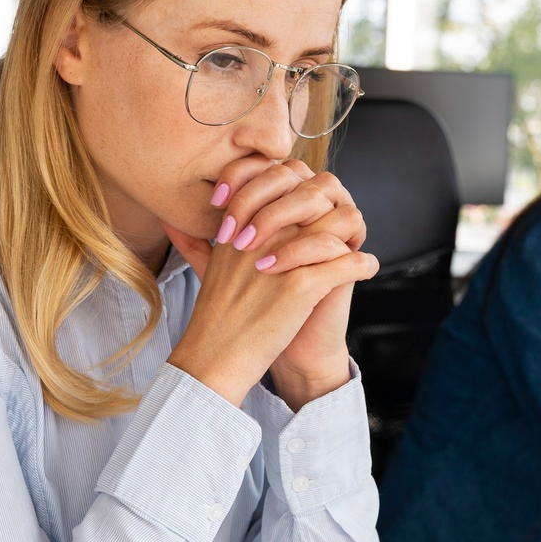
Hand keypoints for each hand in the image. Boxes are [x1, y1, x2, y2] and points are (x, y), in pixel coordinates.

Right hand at [164, 171, 376, 407]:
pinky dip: (363, 265)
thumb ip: (194, 243)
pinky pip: (347, 263)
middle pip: (312, 195)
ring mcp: (282, 257)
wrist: (214, 360)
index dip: (304, 191)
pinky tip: (365, 270)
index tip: (315, 212)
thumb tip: (175, 223)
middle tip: (341, 226)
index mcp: (240, 224)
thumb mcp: (202, 271)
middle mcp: (261, 233)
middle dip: (332, 207)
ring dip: (351, 236)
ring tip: (355, 247)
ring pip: (336, 223)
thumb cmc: (213, 320)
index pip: (280, 181)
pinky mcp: (301, 286)